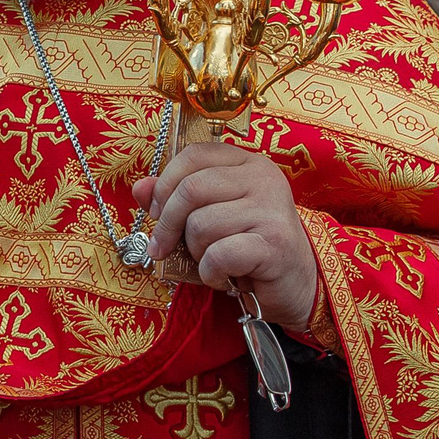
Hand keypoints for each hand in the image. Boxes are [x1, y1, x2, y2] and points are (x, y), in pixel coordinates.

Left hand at [133, 144, 318, 330]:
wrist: (298, 283)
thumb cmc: (250, 247)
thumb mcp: (213, 216)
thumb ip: (177, 199)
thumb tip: (140, 188)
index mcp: (247, 163)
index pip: (194, 155)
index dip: (165, 183)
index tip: (155, 212)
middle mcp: (262, 178)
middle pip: (191, 188)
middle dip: (168, 223)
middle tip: (164, 248)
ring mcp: (271, 208)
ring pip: (201, 224)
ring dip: (195, 252)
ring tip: (212, 261)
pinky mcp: (274, 243)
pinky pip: (218, 254)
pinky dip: (210, 272)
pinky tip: (223, 277)